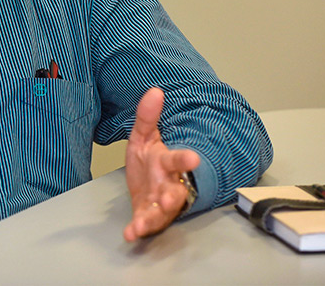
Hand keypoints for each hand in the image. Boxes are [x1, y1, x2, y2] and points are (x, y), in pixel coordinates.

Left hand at [122, 87, 200, 241]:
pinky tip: (130, 233)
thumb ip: (147, 116)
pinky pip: (144, 224)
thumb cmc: (149, 161)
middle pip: (176, 192)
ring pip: (162, 212)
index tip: (194, 158)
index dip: (185, 159)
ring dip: (155, 216)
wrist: (145, 183)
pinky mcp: (148, 216)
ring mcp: (159, 203)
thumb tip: (154, 91)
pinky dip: (137, 229)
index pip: (178, 160)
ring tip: (144, 223)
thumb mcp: (143, 136)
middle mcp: (168, 185)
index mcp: (167, 164)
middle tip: (173, 198)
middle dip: (174, 196)